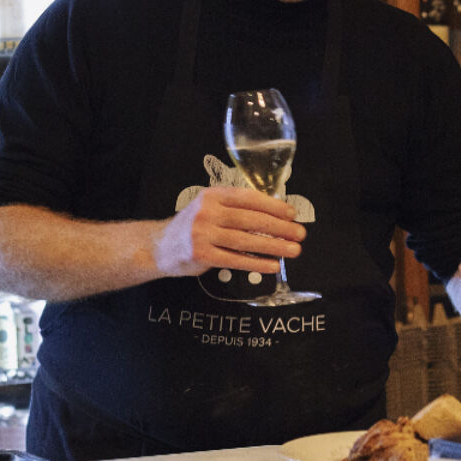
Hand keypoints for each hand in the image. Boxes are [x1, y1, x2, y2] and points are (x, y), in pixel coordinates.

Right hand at [152, 187, 305, 279]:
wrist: (160, 246)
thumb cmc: (192, 226)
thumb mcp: (209, 207)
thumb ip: (234, 208)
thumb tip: (273, 214)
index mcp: (212, 195)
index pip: (248, 198)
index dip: (273, 206)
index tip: (291, 214)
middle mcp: (207, 212)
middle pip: (251, 220)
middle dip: (279, 227)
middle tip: (300, 233)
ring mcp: (203, 234)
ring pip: (246, 240)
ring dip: (274, 246)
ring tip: (293, 250)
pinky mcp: (202, 255)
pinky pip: (235, 260)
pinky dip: (257, 263)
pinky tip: (273, 265)